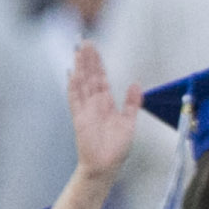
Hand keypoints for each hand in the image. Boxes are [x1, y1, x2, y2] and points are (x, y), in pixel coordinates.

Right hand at [67, 43, 139, 184]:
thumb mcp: (129, 122)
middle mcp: (94, 103)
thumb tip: (136, 84)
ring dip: (80, 67)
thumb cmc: (116, 147)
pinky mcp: (79, 118)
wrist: (106, 165)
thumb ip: (132, 103)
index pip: (101, 78)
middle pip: (89, 76)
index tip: (94, 48)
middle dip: (88, 59)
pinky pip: (75, 99)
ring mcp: (85, 109)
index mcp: (107, 103)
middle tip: (85, 42)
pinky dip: (73, 86)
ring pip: (81, 83)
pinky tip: (72, 73)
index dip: (98, 63)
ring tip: (78, 51)